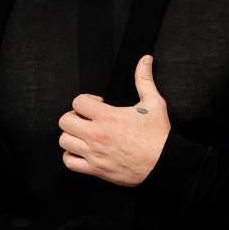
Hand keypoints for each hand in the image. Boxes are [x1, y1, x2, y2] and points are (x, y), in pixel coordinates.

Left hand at [58, 56, 169, 185]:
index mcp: (108, 117)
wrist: (164, 164)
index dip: (86, 101)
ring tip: (84, 136)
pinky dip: (71, 156)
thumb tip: (145, 59)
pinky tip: (82, 152)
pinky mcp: (96, 169)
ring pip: (64, 141)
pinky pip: (69, 162)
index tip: (98, 106)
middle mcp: (97, 135)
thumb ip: (145, 80)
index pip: (78, 102)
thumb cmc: (159, 136)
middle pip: (65, 121)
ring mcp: (94, 154)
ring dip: (72, 136)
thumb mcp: (154, 104)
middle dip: (74, 117)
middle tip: (87, 120)